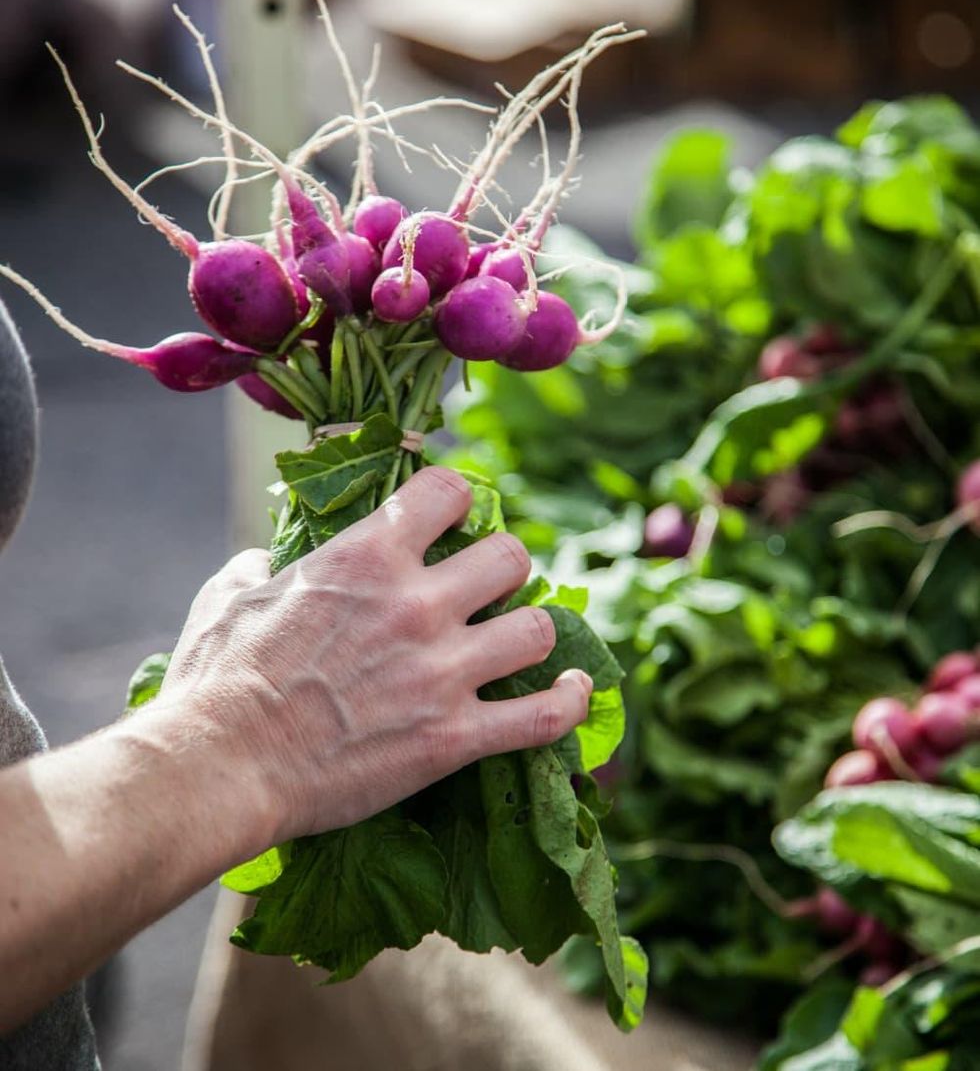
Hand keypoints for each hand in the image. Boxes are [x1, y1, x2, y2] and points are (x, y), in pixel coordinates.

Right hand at [156, 467, 591, 848]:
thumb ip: (261, 567)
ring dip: (530, 634)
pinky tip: (575, 690)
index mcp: (368, 554)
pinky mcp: (454, 738)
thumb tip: (267, 564)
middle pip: (510, 556)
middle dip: (502, 569)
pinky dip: (570, 703)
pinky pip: (545, 716)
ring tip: (516, 643)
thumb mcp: (229, 596)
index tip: (452, 518)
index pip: (449, 489)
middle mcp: (419, 602)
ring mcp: (444, 670)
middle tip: (485, 591)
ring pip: (539, 629)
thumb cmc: (216, 680)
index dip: (456, 498)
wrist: (221, 766)